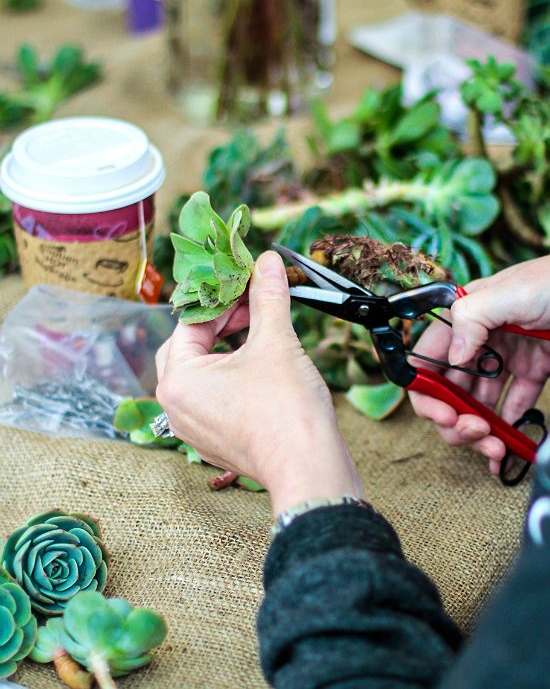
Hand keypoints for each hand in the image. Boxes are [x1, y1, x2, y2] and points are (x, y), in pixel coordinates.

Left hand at [156, 251, 363, 516]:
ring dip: (228, 348)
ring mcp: (195, 427)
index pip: (191, 322)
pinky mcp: (215, 439)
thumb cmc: (286, 410)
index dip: (223, 298)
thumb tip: (267, 262)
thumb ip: (266, 298)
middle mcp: (176, 406)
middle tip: (253, 305)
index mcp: (177, 380)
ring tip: (260, 331)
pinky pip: (215, 396)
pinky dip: (233, 375)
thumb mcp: (275, 342)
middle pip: (191, 347)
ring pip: (204, 372)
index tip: (248, 282)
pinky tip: (263, 365)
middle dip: (222, 322)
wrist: (309, 469)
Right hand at [408, 256, 549, 473]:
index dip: (427, 392)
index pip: (427, 362)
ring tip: (496, 448)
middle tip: (475, 433)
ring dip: (480, 430)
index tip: (445, 415)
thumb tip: (453, 357)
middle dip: (456, 419)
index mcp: (463, 320)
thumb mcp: (509, 292)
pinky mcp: (532, 369)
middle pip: (449, 390)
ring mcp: (504, 357)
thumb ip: (471, 318)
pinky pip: (514, 404)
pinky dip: (509, 428)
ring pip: (478, 402)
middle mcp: (478, 341)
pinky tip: (509, 447)